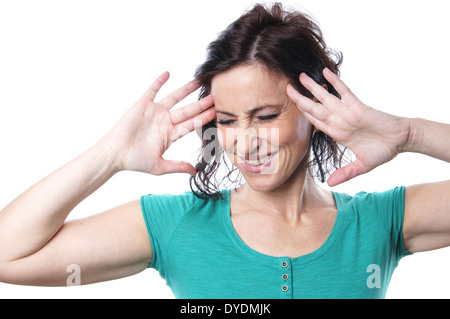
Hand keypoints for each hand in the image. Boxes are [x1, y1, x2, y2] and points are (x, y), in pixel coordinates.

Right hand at [102, 71, 214, 175]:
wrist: (115, 154)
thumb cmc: (135, 161)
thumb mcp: (160, 166)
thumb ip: (178, 166)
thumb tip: (195, 172)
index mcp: (170, 135)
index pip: (191, 124)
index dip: (204, 118)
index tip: (217, 112)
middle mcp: (165, 121)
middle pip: (188, 110)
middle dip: (201, 104)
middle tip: (215, 96)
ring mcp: (155, 112)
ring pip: (174, 98)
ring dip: (186, 90)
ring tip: (199, 81)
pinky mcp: (143, 105)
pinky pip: (153, 90)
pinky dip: (159, 82)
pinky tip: (168, 73)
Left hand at [286, 68, 410, 185]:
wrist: (402, 140)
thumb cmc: (382, 151)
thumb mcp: (362, 166)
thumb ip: (345, 173)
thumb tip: (330, 184)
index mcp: (337, 133)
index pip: (314, 122)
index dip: (302, 114)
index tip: (290, 108)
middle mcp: (339, 121)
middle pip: (314, 108)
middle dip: (300, 99)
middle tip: (286, 88)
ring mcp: (348, 112)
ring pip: (326, 98)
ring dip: (313, 87)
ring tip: (301, 77)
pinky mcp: (359, 107)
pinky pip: (345, 92)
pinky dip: (335, 82)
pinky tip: (325, 72)